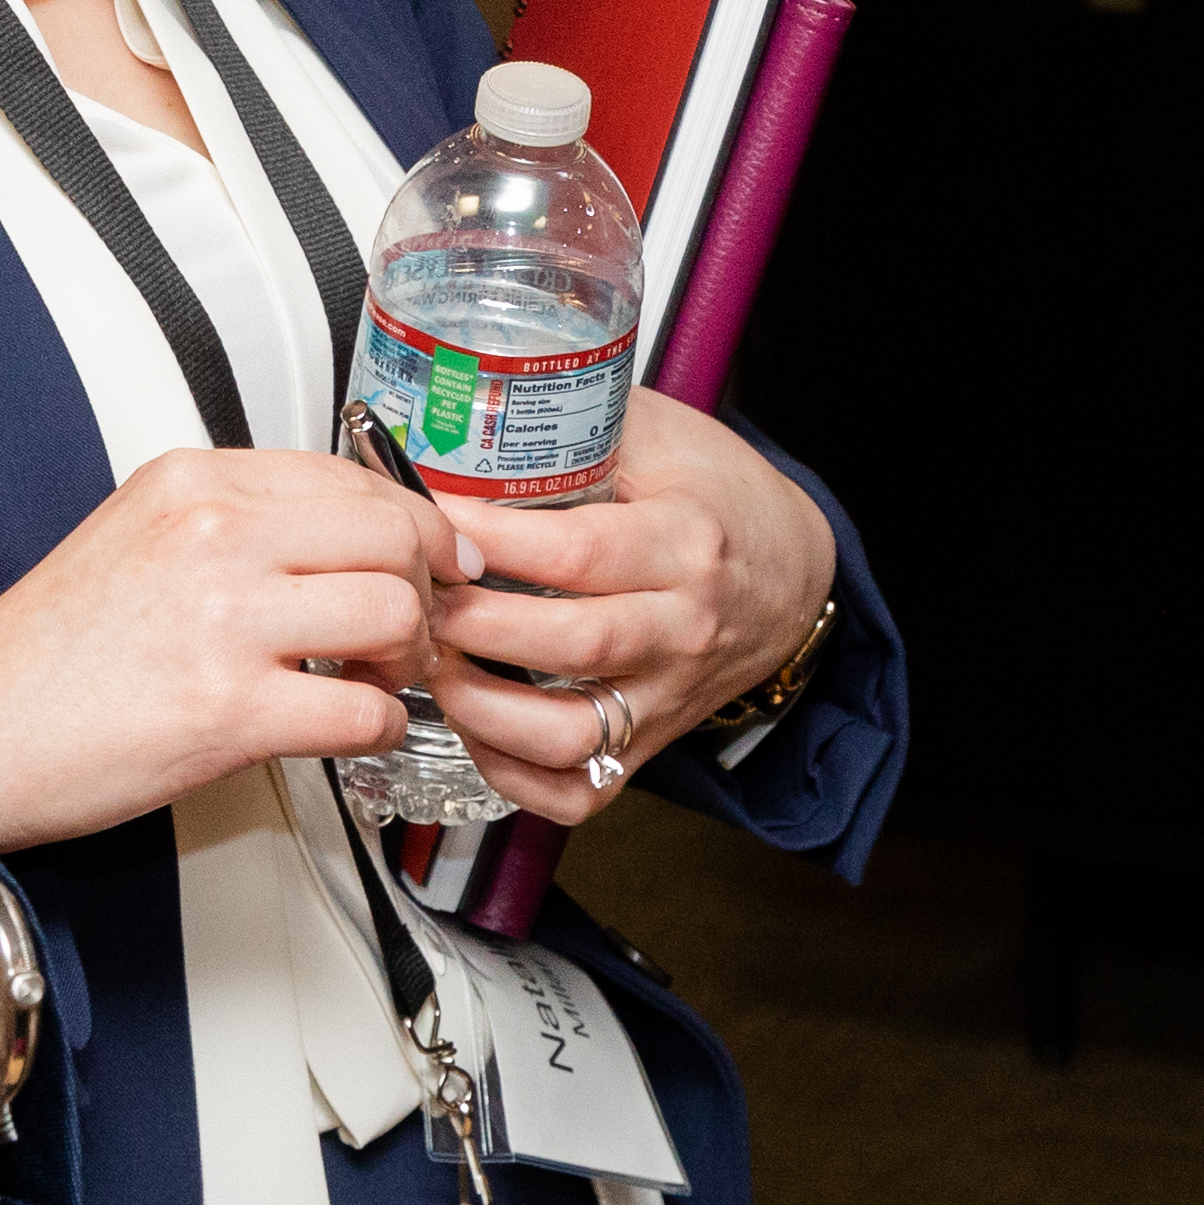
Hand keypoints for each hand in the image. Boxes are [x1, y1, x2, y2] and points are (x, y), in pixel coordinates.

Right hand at [0, 445, 461, 849]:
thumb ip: (239, 516)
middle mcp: (213, 537)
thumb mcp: (139, 533)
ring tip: (377, 678)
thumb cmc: (52, 651)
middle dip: (425, 585)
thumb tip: (348, 526)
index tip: (435, 554)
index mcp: (193, 483)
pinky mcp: (230, 711)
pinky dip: (382, 727)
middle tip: (415, 623)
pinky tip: (355, 729)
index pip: (350, 476)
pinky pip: (364, 711)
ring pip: (392, 615)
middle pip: (391, 536)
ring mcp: (224, 622)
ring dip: (407, 658)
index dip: (415, 521)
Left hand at [418, 389, 840, 834]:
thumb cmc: (719, 497)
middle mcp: (684, 627)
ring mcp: (668, 694)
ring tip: (434, 666)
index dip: (488, 540)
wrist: (792, 573)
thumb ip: (576, 426)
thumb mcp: (663, 436)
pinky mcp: (651, 741)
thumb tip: (467, 415)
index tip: (427, 519)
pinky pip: (580, 789)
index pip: (576, 552)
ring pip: (569, 733)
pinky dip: (516, 776)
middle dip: (471, 625)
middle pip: (569, 643)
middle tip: (411, 597)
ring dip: (483, 711)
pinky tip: (476, 729)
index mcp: (687, 543)